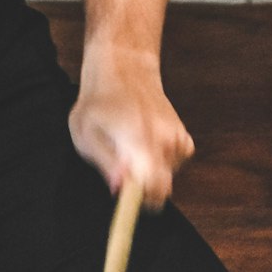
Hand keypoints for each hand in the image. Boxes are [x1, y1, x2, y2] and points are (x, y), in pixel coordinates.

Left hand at [69, 50, 194, 209]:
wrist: (125, 71)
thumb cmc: (97, 104)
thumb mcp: (85, 134)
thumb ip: (105, 162)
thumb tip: (120, 188)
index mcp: (140, 139)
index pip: (154, 186)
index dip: (140, 200)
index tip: (125, 197)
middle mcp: (165, 140)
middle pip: (161, 189)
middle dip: (140, 188)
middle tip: (119, 167)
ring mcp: (178, 139)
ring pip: (165, 179)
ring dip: (147, 173)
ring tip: (128, 147)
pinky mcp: (185, 140)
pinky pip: (174, 166)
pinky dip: (159, 163)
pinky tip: (144, 145)